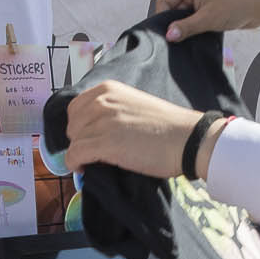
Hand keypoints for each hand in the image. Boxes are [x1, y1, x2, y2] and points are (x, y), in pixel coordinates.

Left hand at [60, 81, 206, 178]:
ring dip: (80, 154)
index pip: (76, 107)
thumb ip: (112, 110)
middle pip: (72, 125)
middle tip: (94, 152)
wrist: (187, 138)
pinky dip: (75, 164)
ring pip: (73, 141)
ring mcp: (102, 121)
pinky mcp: (104, 143)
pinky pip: (74, 155)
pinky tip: (85, 169)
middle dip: (80, 140)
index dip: (79, 126)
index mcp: (108, 89)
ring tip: (93, 162)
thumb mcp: (134, 105)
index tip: (87, 138)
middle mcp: (102, 101)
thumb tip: (93, 130)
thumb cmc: (167, 126)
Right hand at [156, 0, 259, 42]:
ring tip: (191, 38)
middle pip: (173, 9)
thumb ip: (186, 27)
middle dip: (176, 24)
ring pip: (183, 16)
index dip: (163, 18)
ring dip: (186, 28)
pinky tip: (198, 37)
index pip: (165, 1)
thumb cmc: (237, 4)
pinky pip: (193, 19)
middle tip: (179, 40)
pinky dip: (194, 28)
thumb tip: (168, 35)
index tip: (166, 35)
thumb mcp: (208, 18)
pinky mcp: (207, 8)